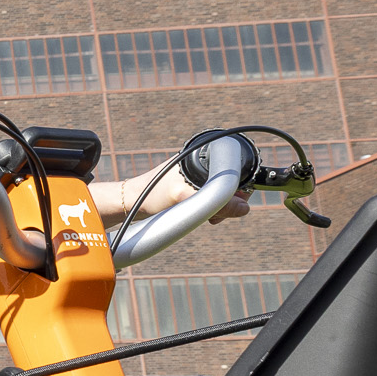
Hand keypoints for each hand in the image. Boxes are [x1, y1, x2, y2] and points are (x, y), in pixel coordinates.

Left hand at [88, 173, 249, 222]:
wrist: (132, 202)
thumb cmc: (152, 195)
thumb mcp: (184, 198)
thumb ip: (213, 203)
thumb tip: (244, 208)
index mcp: (201, 158)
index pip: (233, 171)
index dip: (239, 190)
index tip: (237, 205)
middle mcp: (200, 165)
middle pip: (230, 184)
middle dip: (229, 202)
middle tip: (218, 216)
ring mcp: (197, 177)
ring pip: (222, 194)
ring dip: (220, 208)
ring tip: (211, 218)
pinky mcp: (192, 188)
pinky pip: (212, 199)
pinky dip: (212, 209)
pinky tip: (206, 217)